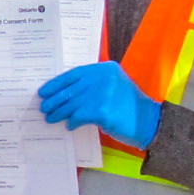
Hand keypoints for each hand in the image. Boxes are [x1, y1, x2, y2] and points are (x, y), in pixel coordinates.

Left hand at [37, 62, 161, 149]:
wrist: (149, 121)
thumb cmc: (128, 105)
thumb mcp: (113, 86)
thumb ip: (93, 84)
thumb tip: (63, 92)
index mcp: (105, 68)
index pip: (73, 74)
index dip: (56, 83)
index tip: (44, 91)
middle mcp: (103, 78)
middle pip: (70, 89)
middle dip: (55, 100)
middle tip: (44, 107)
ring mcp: (102, 94)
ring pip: (71, 104)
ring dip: (59, 112)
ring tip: (51, 118)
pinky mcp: (101, 111)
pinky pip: (78, 117)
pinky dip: (72, 122)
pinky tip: (70, 125)